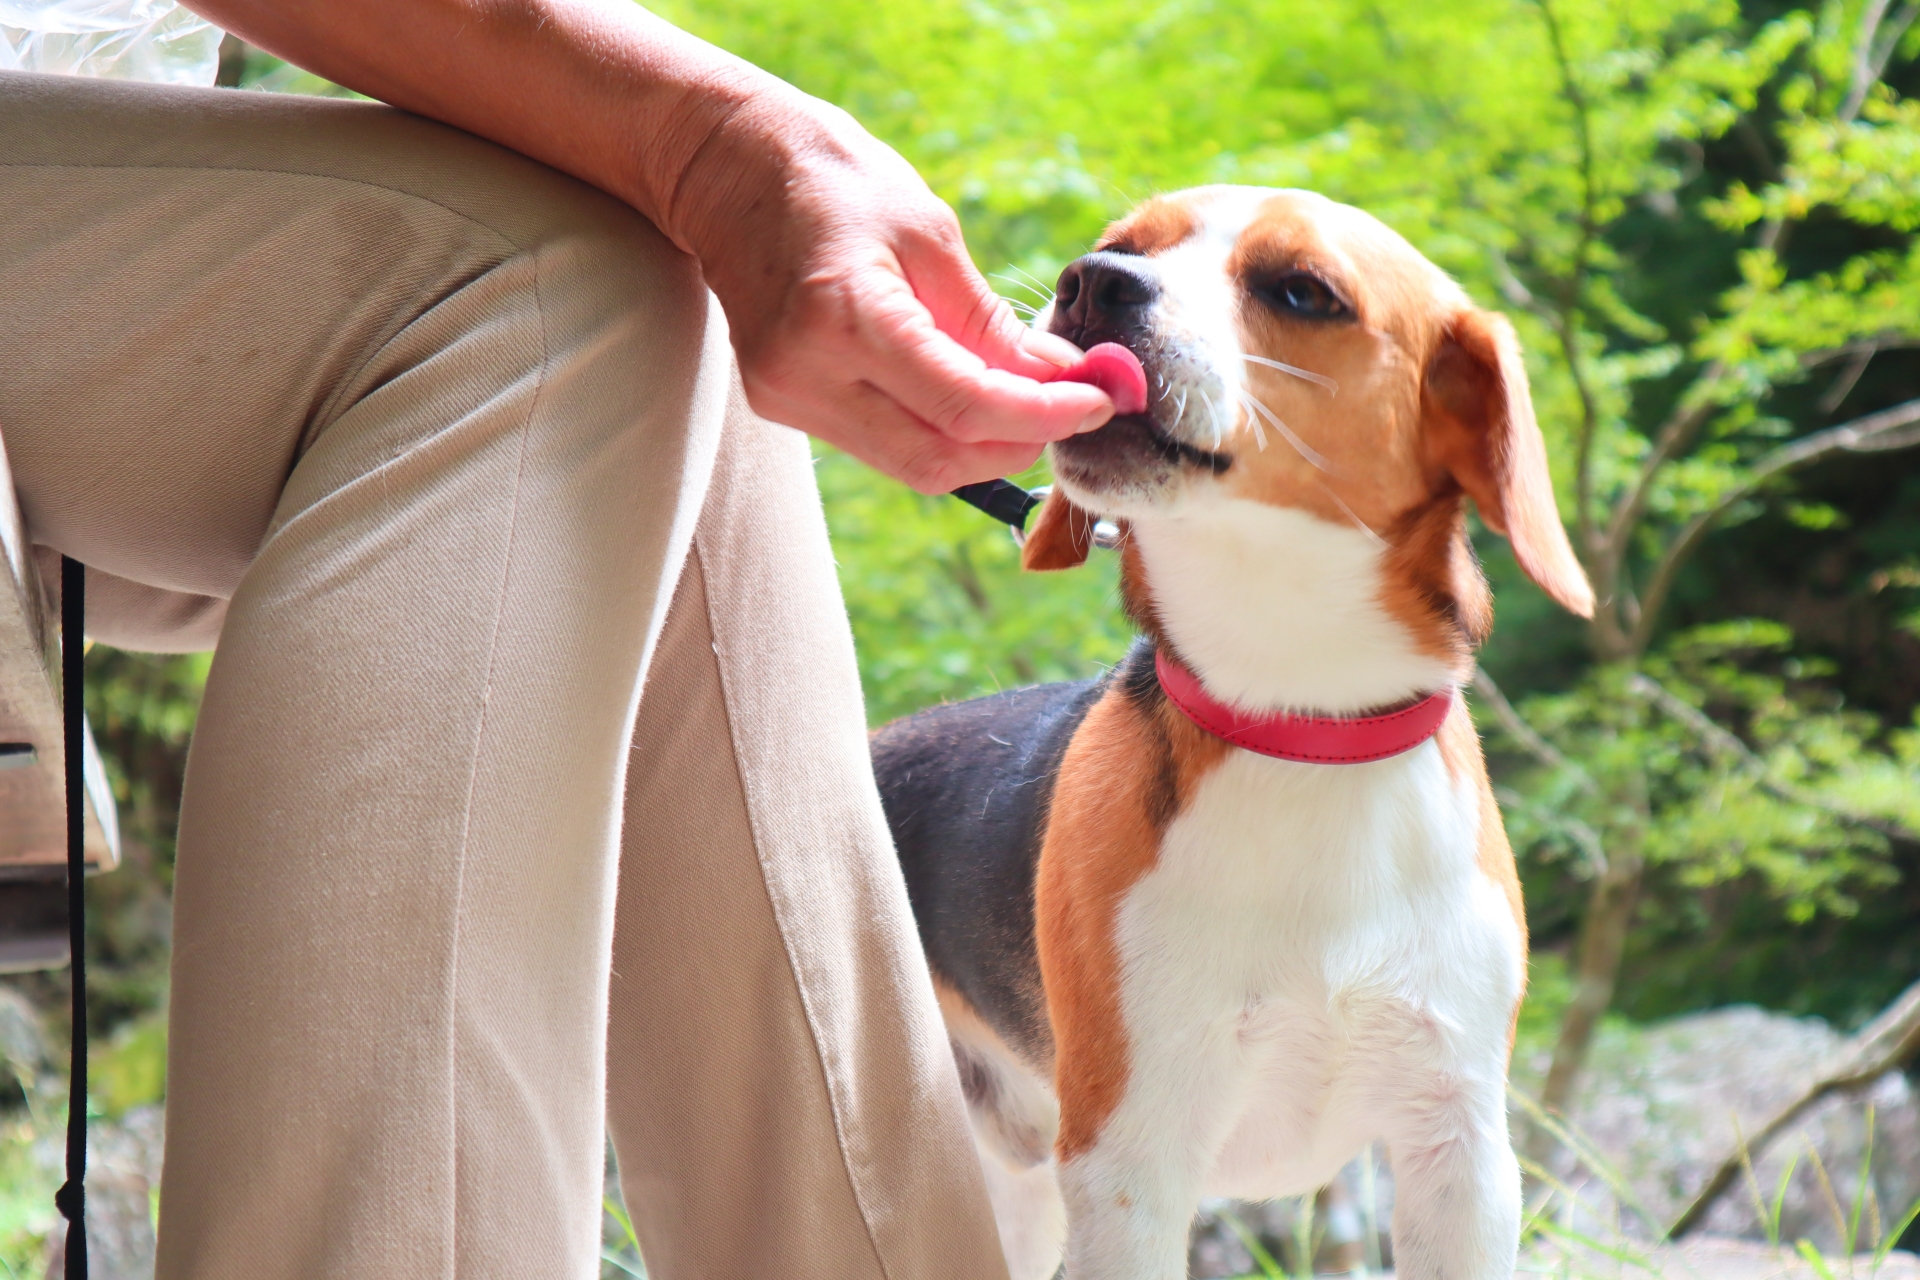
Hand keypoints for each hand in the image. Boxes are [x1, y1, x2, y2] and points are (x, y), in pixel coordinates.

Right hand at [666, 85, 1114, 490]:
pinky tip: (970, 395)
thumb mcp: (929, 233)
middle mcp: (807, 373)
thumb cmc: (834, 182)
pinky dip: (940, 431)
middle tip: (1074, 406)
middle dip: (1020, 442)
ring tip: (1029, 399)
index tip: (1101, 398)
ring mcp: (788, 398)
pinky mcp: (783, 406)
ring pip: (915, 464)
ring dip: (984, 445)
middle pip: (941, 458)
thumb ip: (990, 321)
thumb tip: (1061, 377)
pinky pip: (884, 444)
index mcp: (846, 317)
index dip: (1045, 415)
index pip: (965, 405)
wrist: (727, 169)